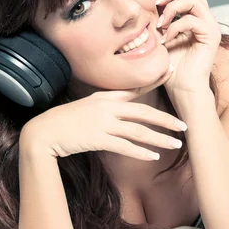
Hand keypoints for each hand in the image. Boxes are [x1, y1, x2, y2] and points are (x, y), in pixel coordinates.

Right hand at [20, 70, 186, 159]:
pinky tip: (153, 156)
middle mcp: (107, 107)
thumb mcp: (86, 107)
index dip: (154, 80)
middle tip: (183, 125)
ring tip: (175, 145)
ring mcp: (103, 123)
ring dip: (159, 139)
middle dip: (166, 120)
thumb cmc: (64, 121)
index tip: (171, 72)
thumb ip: (105, 108)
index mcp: (105, 97)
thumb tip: (121, 113)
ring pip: (139, 131)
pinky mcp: (98, 138)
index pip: (135, 89)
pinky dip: (141, 152)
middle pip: (144, 112)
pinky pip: (125, 146)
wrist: (44, 132)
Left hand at [155, 0, 220, 94]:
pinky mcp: (211, 36)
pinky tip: (166, 40)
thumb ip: (162, 20)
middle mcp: (206, 20)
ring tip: (160, 24)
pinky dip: (175, 27)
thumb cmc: (172, 67)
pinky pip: (192, 20)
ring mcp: (211, 27)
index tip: (152, 3)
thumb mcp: (163, 37)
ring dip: (172, 8)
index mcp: (196, 19)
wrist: (182, 88)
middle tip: (156, 4)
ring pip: (194, 0)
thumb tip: (152, 3)